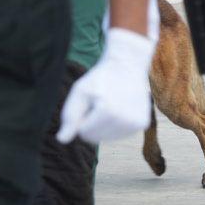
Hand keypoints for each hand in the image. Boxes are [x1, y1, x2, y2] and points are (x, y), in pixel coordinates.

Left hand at [56, 28, 153, 143]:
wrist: (127, 64)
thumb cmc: (100, 78)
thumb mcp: (80, 91)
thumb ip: (69, 116)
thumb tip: (61, 140)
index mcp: (108, 112)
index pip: (83, 133)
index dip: (82, 118)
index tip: (90, 101)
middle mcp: (125, 120)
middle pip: (96, 138)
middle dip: (92, 123)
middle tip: (100, 102)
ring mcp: (136, 124)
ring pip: (108, 138)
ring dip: (104, 125)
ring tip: (110, 104)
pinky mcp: (143, 124)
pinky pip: (119, 135)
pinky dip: (115, 124)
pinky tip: (120, 108)